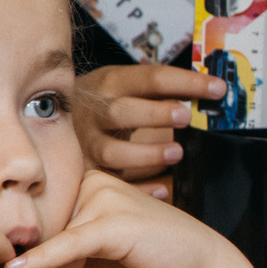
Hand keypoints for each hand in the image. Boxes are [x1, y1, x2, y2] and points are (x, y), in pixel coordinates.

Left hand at [4, 170, 266, 267]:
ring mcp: (104, 199)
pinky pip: (69, 247)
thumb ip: (61, 253)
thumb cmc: (154, 263)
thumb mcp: (98, 255)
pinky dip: (43, 263)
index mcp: (85, 185)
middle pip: (45, 240)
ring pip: (54, 252)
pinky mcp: (112, 222)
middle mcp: (92, 183)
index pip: (43, 228)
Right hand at [75, 65, 229, 191]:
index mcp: (112, 83)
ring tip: (176, 153)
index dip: (186, 82)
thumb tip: (212, 92)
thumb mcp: (125, 83)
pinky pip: (111, 183)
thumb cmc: (103, 100)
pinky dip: (138, 189)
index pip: (152, 77)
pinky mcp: (86, 170)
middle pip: (121, 112)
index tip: (218, 89)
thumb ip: (161, 90)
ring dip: (146, 154)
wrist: (48, 114)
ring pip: (111, 152)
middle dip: (155, 114)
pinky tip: (163, 190)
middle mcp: (96, 112)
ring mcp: (87, 143)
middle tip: (186, 117)